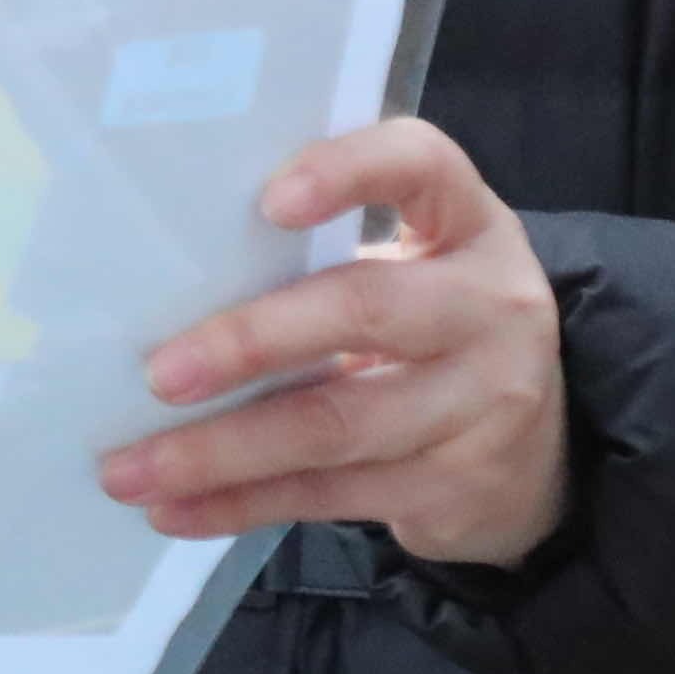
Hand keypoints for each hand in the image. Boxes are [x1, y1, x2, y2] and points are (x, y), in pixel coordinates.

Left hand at [96, 115, 567, 567]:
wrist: (543, 452)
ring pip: (335, 426)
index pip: (422, 165)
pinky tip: (177, 508)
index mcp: (468, 224)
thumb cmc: (428, 329)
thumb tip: (160, 280)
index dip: (348, 172)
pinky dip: (244, 503)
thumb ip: (320, 257)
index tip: (268, 199)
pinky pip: (332, 495)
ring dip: (220, 451)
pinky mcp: (458, 486)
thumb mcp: (409, 268)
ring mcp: (486, 404)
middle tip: (157, 374)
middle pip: (363, 310)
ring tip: (132, 468)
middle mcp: (490, 306)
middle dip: (249, 342)